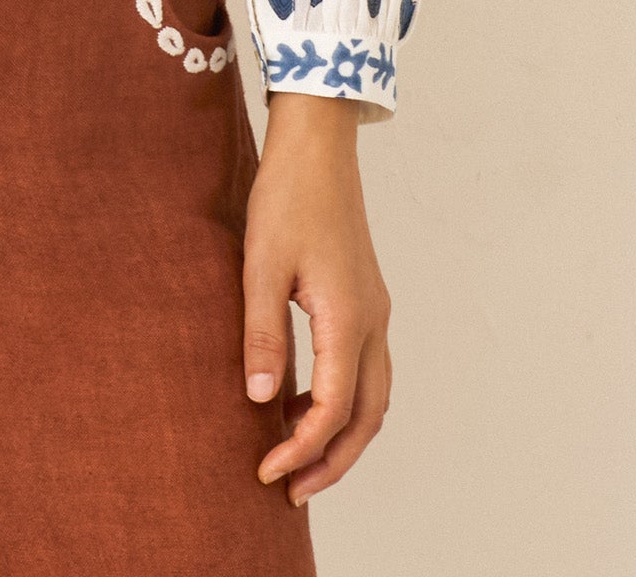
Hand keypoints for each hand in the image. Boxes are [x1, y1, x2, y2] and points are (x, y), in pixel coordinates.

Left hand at [243, 93, 391, 508]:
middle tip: (290, 489)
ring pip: (373, 396)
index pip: (332, 409)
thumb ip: (262, 333)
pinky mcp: (365, 299)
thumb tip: (261, 400)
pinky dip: (342, 399)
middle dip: (332, 460)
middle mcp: (372, 321)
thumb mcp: (260, 264)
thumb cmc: (286, 197)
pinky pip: (365, 369)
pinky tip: (302, 399)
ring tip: (297, 455)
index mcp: (348, 318)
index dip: (301, 449)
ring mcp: (374, 310)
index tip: (265, 472)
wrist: (317, 146)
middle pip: (366, 416)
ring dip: (342, 434)